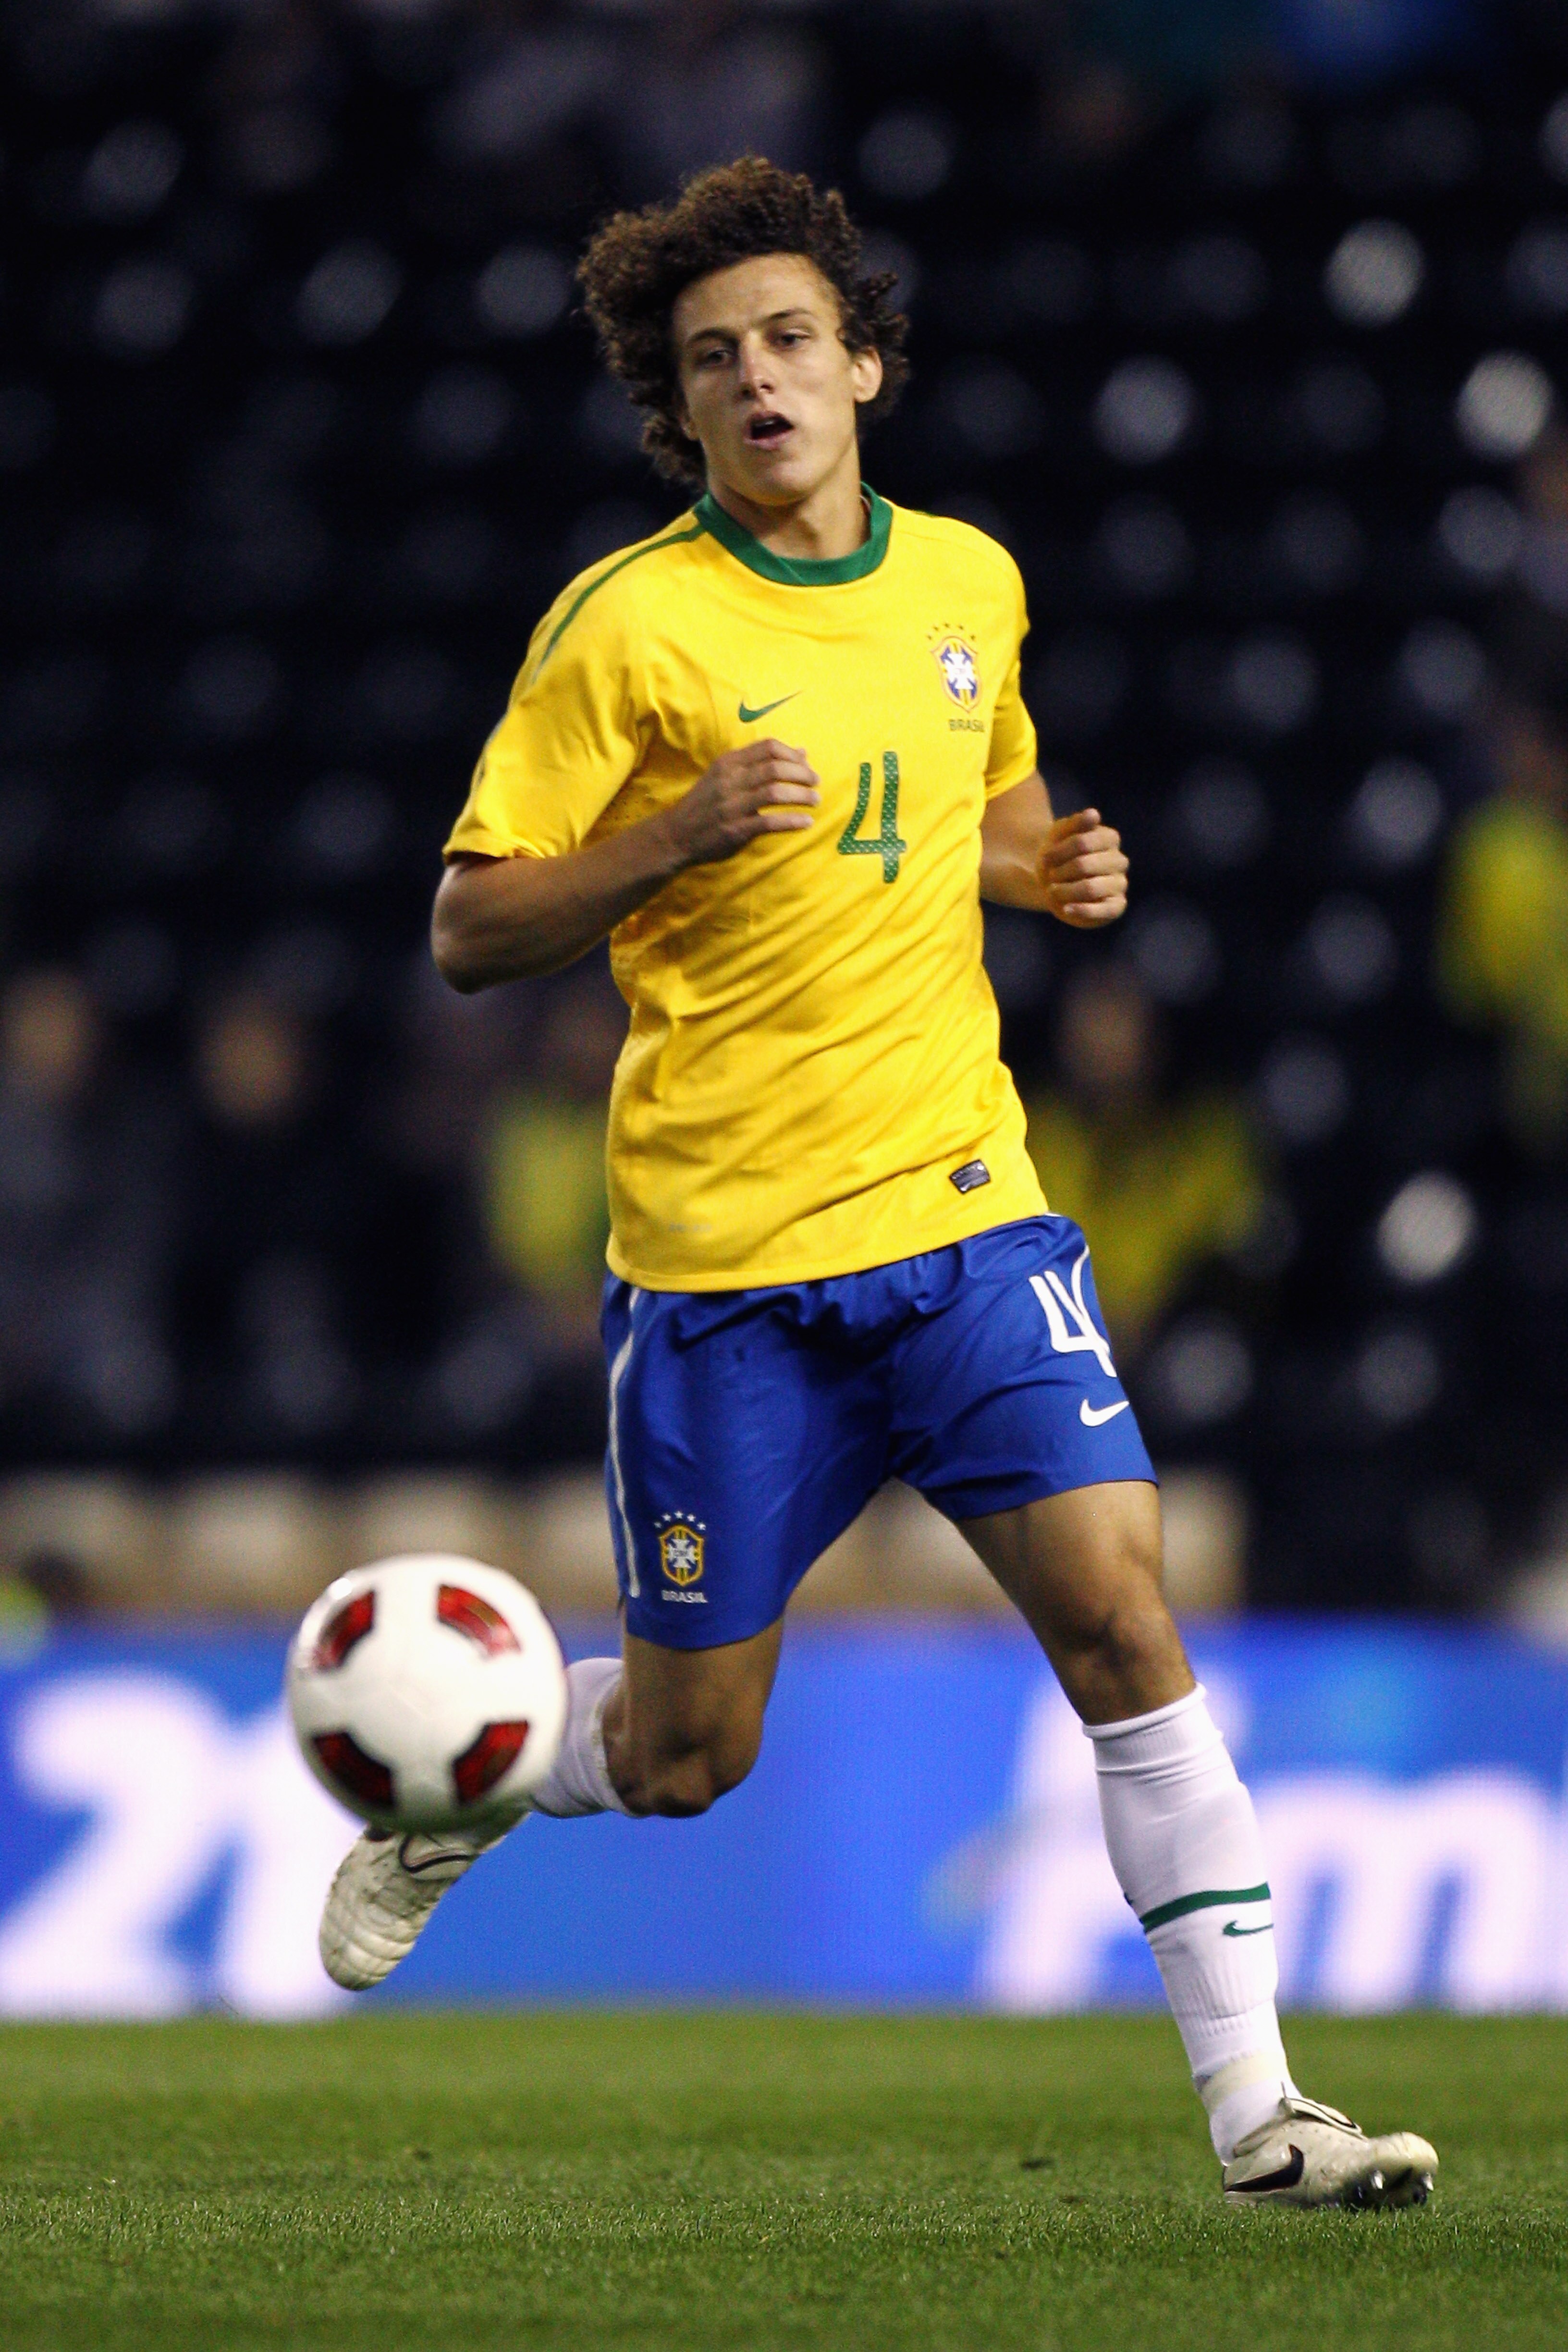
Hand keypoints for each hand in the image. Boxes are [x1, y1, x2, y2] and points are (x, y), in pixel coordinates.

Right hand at [664, 739, 820, 866]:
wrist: (676, 834)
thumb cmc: (706, 803)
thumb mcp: (726, 775)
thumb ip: (760, 763)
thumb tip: (802, 752)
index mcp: (728, 763)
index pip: (768, 747)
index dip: (792, 754)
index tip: (806, 764)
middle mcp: (729, 781)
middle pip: (775, 768)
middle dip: (802, 774)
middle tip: (816, 782)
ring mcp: (732, 806)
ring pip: (775, 793)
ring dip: (801, 796)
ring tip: (815, 800)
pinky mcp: (735, 830)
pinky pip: (770, 822)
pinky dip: (792, 821)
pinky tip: (806, 822)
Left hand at [1042, 807, 1127, 927]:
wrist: (1054, 881)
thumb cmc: (1059, 855)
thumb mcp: (1060, 834)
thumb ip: (1075, 823)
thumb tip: (1094, 814)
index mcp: (1110, 838)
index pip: (1082, 842)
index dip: (1059, 851)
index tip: (1045, 858)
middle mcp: (1119, 860)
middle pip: (1083, 865)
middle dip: (1060, 872)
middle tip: (1049, 876)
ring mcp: (1119, 883)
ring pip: (1090, 888)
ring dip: (1065, 891)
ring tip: (1052, 891)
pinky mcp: (1117, 906)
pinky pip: (1104, 911)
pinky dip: (1082, 910)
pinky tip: (1066, 909)